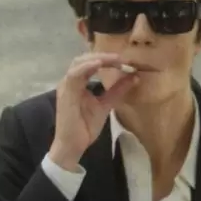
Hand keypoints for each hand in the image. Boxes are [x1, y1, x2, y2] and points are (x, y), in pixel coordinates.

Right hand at [48, 53, 137, 171]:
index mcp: (78, 83)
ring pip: (79, 63)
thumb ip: (118, 90)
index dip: (107, 59)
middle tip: (123, 58)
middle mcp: (70, 82)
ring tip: (116, 59)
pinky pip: (75, 75)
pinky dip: (87, 67)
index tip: (125, 60)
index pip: (90, 63)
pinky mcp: (65, 94)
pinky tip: (100, 64)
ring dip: (98, 58)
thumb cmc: (85, 126)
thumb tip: (134, 76)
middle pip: (84, 59)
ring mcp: (66, 87)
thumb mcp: (106, 105)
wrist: (73, 145)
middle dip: (104, 55)